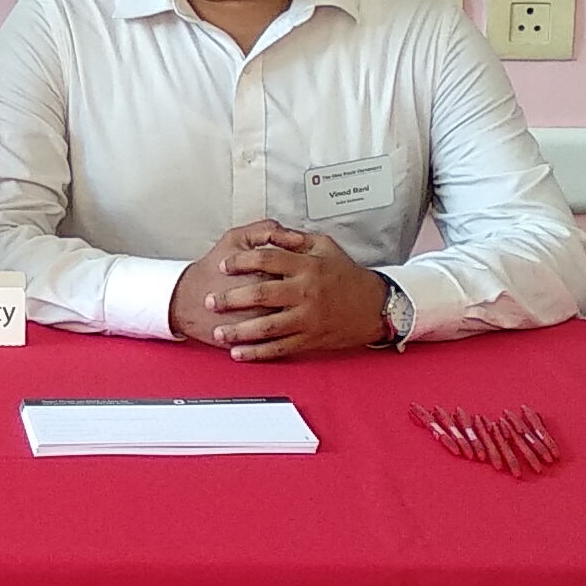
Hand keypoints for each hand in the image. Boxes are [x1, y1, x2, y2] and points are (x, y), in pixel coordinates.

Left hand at [169, 221, 390, 362]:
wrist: (375, 305)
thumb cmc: (346, 274)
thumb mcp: (325, 246)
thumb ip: (295, 239)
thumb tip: (270, 232)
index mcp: (307, 266)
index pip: (268, 259)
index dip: (242, 261)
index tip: (224, 265)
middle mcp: (306, 291)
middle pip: (261, 293)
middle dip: (231, 298)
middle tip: (210, 301)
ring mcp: (308, 317)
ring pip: (268, 326)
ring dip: (240, 330)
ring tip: (218, 331)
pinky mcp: (310, 338)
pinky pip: (280, 347)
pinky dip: (258, 352)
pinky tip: (240, 353)